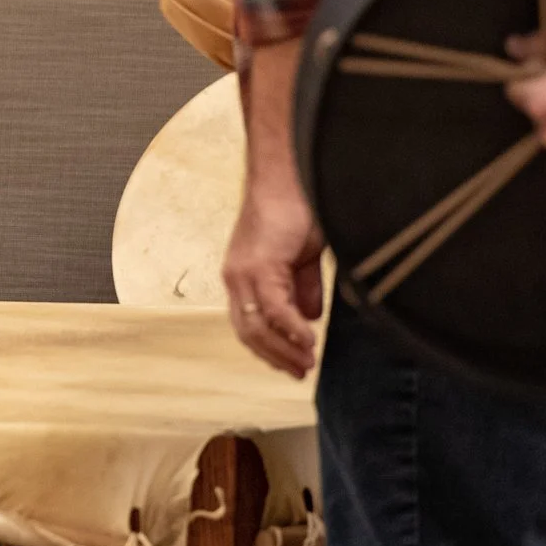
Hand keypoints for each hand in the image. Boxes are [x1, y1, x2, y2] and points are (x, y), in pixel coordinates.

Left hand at [222, 179, 324, 377]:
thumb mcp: (302, 256)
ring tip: (307, 363)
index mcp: (244, 276)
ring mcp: (244, 272)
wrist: (288, 173)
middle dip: (276, 358)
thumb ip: (302, 287)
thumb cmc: (296, 206)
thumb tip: (309, 317)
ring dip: (282, 350)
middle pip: (248, 333)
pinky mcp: (258, 265)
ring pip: (256, 326)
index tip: (292, 365)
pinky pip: (271, 308)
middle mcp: (237, 278)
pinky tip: (308, 341)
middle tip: (301, 373)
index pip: (249, 325)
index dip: (269, 349)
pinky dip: (290, 328)